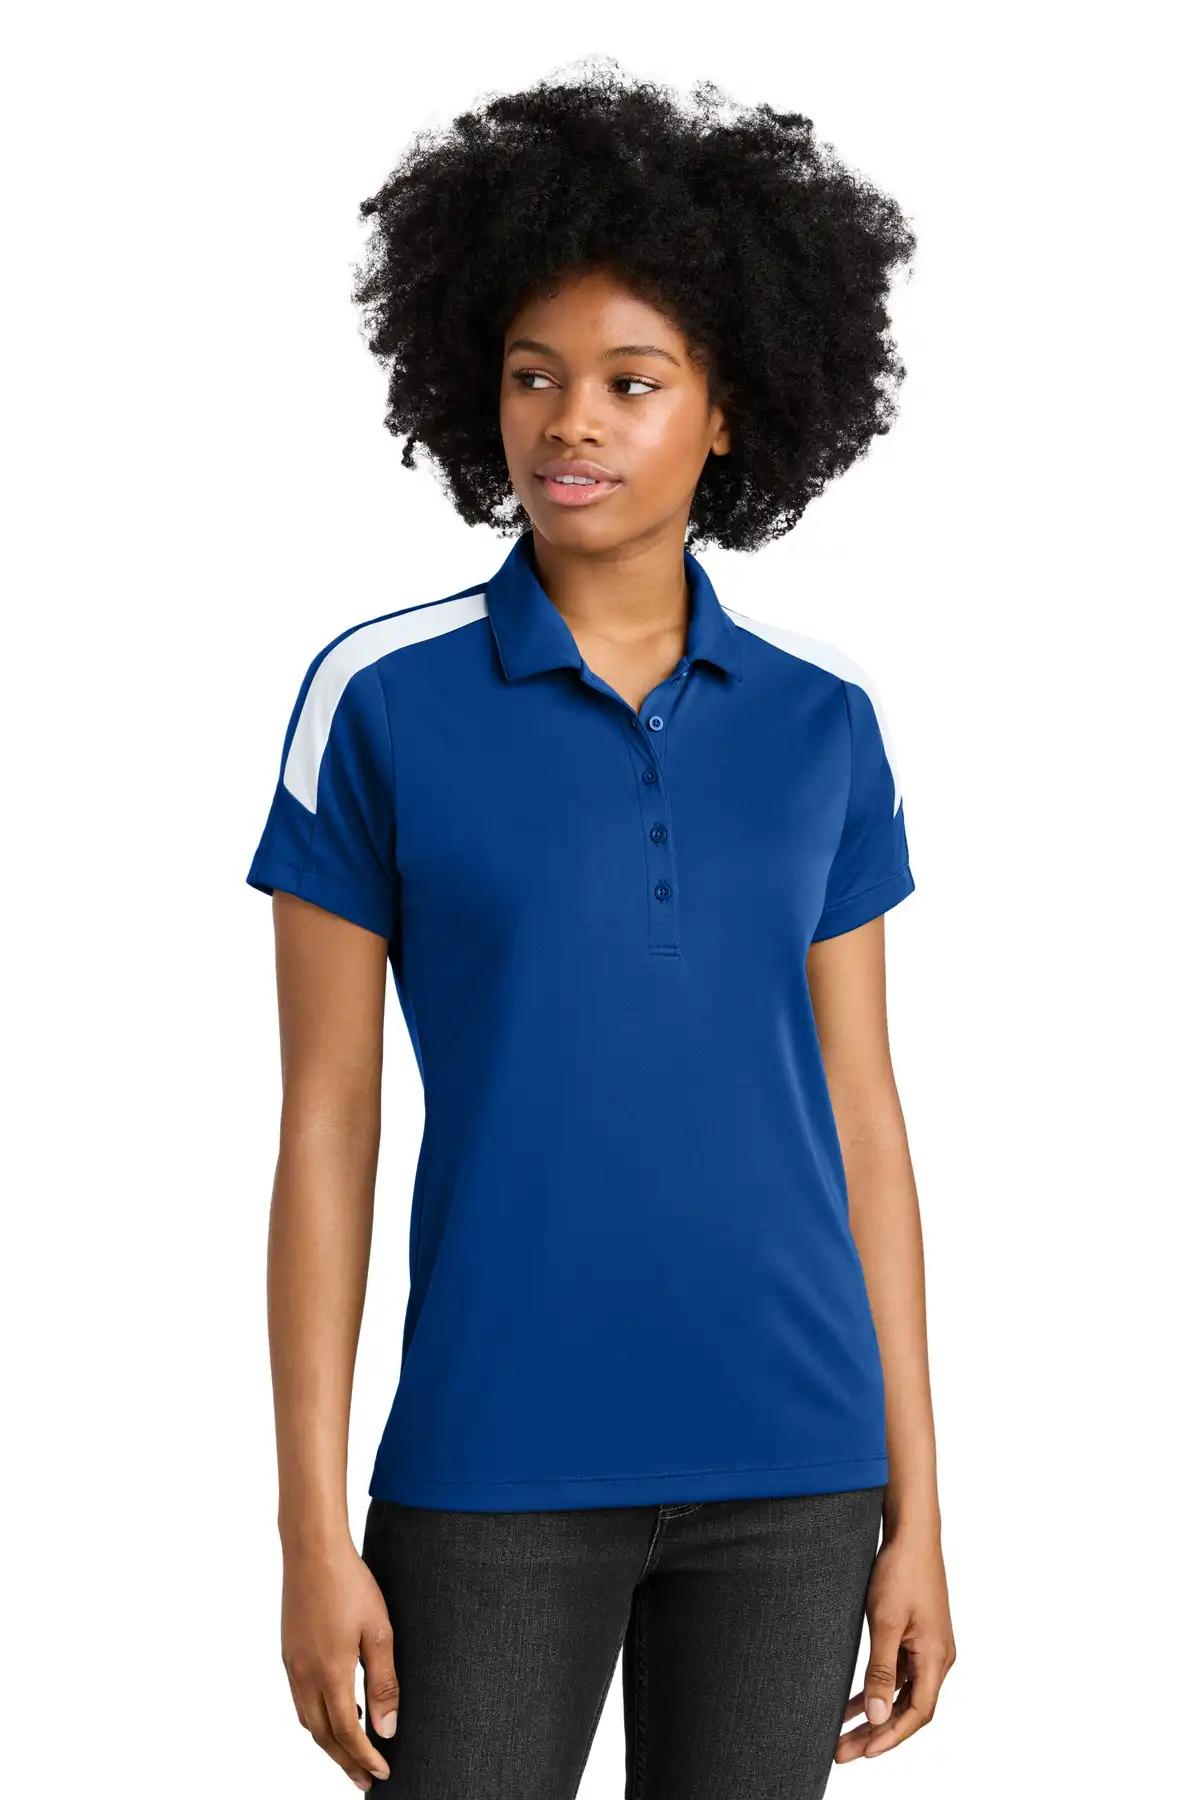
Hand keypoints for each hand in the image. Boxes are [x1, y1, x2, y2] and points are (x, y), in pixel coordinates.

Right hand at [281, 1535, 398, 1789]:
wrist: (312, 1549)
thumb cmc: (351, 1585)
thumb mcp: (378, 1633)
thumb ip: (383, 1685)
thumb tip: (387, 1730)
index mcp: (330, 1674)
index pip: (347, 1734)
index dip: (365, 1758)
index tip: (382, 1774)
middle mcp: (304, 1676)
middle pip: (322, 1736)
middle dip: (345, 1762)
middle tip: (365, 1780)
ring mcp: (292, 1664)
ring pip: (307, 1720)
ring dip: (328, 1742)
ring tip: (352, 1753)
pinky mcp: (288, 1652)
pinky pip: (300, 1700)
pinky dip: (316, 1717)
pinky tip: (333, 1711)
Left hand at [836, 1526, 954, 1761]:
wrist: (911, 1533)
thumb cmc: (900, 1571)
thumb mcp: (885, 1622)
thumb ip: (882, 1670)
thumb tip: (878, 1717)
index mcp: (936, 1657)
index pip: (917, 1713)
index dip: (891, 1736)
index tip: (863, 1752)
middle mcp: (938, 1657)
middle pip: (908, 1709)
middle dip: (877, 1733)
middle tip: (842, 1752)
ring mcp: (928, 1647)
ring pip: (901, 1693)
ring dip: (875, 1713)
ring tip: (842, 1733)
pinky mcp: (916, 1636)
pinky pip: (898, 1673)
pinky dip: (877, 1689)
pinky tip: (854, 1701)